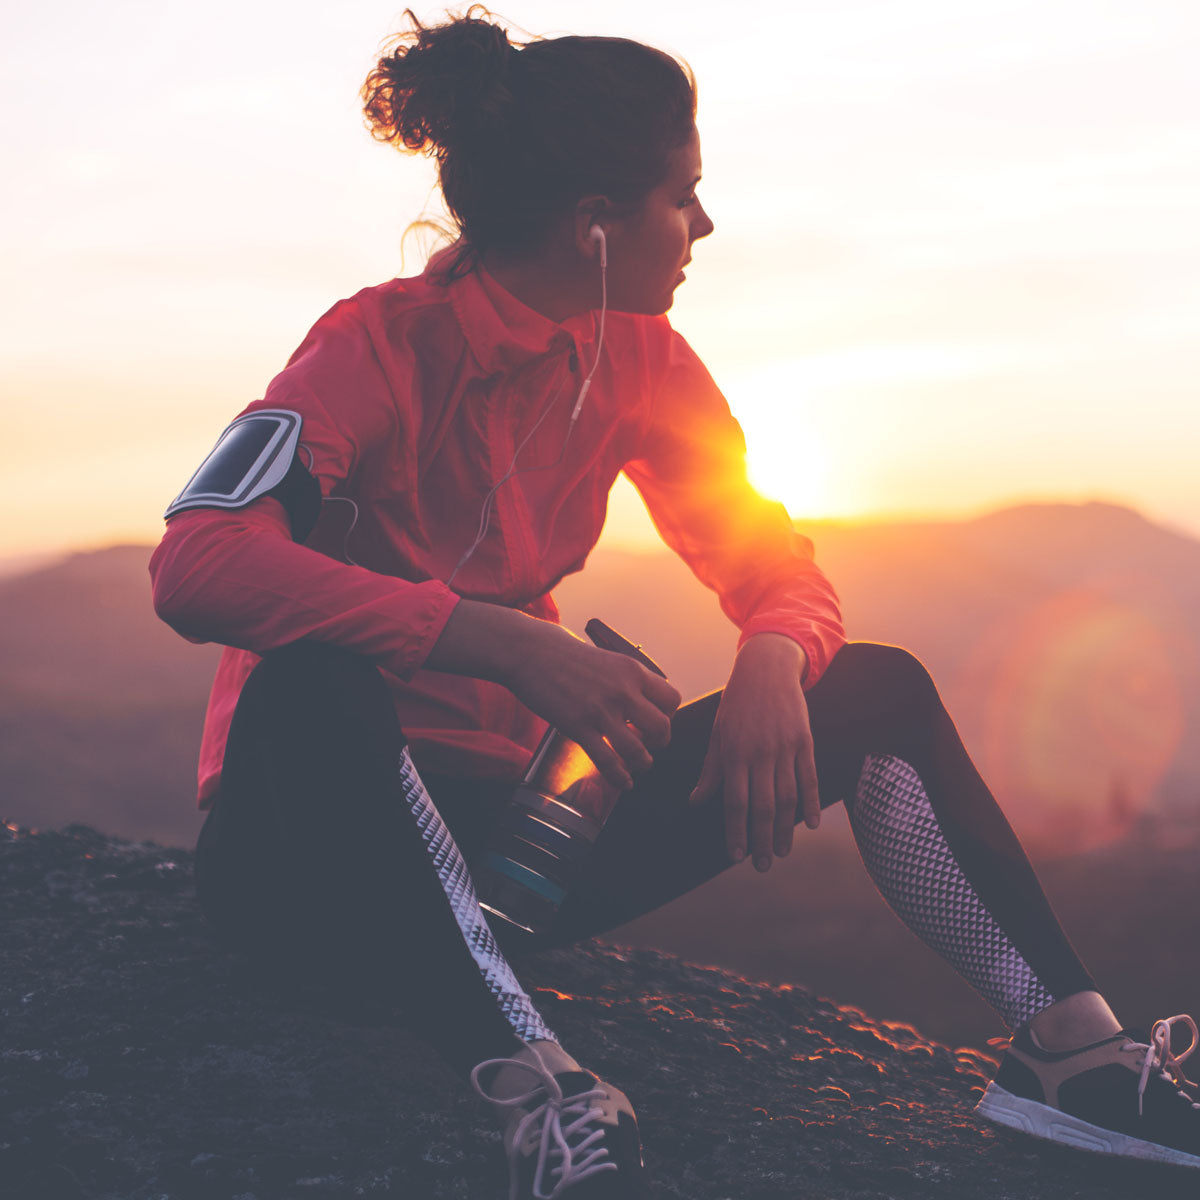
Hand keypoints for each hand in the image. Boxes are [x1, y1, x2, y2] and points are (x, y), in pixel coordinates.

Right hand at [425, 600, 679, 789]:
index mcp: (632, 670)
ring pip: (638, 751)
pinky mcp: (578, 727)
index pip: (671, 700)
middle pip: (662, 727)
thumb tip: (635, 697)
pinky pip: (608, 761)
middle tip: (650, 745)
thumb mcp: (605, 657)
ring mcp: (600, 710)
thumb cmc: (563, 653)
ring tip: (637, 765)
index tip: (655, 722)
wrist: (529, 652)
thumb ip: (623, 678)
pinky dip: (619, 777)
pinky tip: (623, 782)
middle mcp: (622, 691)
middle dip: (660, 742)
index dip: (668, 716)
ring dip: (641, 763)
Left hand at [688, 633, 819, 870]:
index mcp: (734, 753)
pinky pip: (809, 777)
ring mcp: (785, 748)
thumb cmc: (737, 704)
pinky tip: (809, 824)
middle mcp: (760, 753)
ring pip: (787, 797)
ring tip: (782, 852)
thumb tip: (695, 802)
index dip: (735, 831)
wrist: (767, 669)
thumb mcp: (718, 733)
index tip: (735, 856)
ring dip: (785, 829)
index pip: (734, 802)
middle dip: (761, 839)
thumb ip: (711, 770)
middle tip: (761, 866)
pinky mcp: (804, 741)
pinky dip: (811, 802)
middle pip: (762, 806)